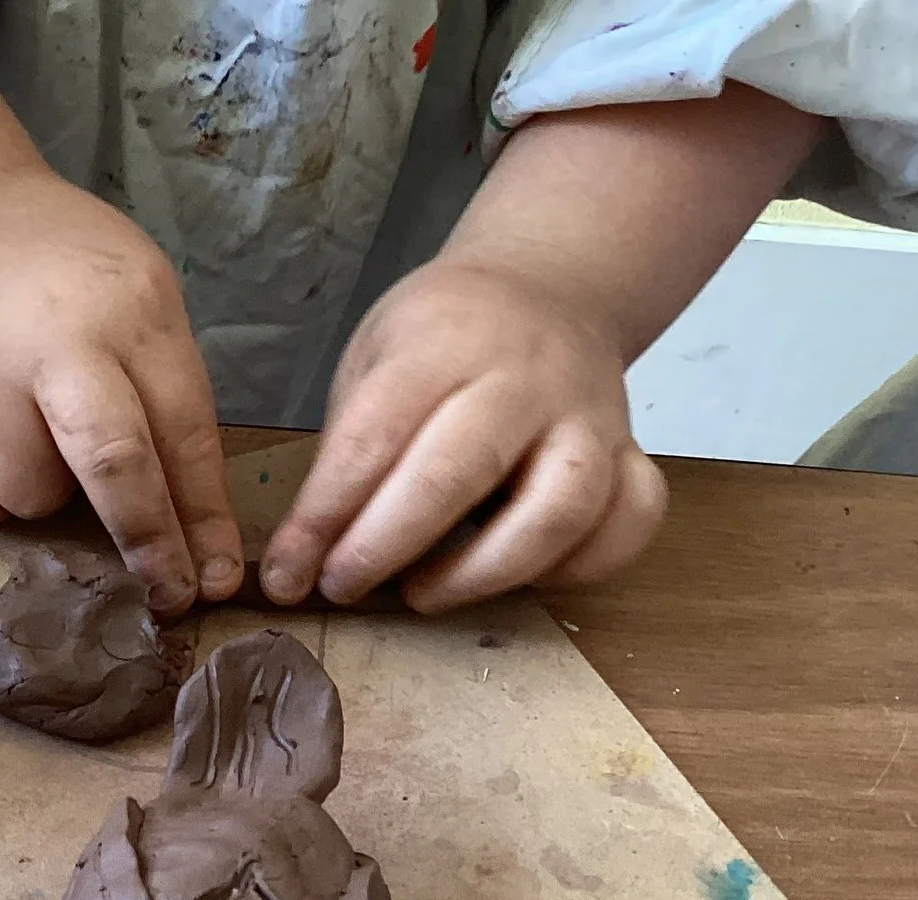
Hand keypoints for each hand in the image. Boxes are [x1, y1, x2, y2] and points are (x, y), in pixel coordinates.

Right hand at [0, 0, 239, 611]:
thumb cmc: (66, 275)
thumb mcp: (139, 299)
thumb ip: (162, 389)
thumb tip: (189, 521)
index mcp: (128, 311)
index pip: (181, 429)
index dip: (202, 515)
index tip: (217, 580)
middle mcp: (51, 342)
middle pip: (110, 464)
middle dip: (146, 539)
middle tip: (166, 594)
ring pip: (27, 495)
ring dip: (44, 494)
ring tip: (35, 439)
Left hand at [260, 84, 827, 612]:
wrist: (551, 287)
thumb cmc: (443, 340)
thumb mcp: (375, 360)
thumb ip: (348, 448)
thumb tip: (304, 554)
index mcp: (445, 342)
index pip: (374, 437)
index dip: (324, 517)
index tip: (287, 574)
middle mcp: (526, 378)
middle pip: (460, 472)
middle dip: (387, 545)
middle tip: (341, 585)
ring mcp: (590, 416)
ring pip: (560, 509)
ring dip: (484, 572)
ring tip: (423, 595)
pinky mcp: (631, 452)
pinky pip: (630, 521)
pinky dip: (581, 566)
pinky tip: (521, 578)